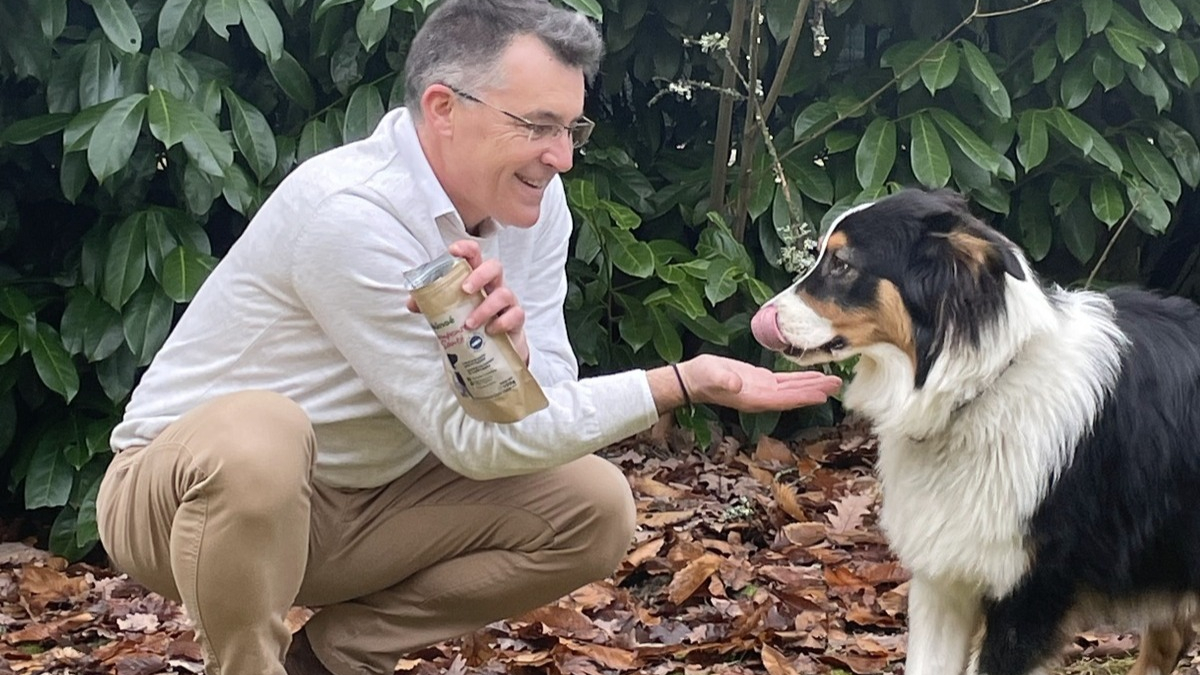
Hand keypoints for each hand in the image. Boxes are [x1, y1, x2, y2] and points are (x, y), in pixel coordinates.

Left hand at [407, 241, 529, 362]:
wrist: (492, 348)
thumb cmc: (470, 322)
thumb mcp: (449, 312)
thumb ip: (431, 305)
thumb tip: (411, 302)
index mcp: (476, 279)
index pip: (474, 256)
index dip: (466, 249)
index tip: (453, 250)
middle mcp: (493, 286)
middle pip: (494, 267)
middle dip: (480, 275)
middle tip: (464, 289)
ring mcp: (507, 302)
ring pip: (504, 294)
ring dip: (485, 308)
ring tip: (469, 324)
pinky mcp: (515, 319)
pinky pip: (515, 315)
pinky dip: (502, 322)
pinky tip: (489, 331)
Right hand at [660, 354, 841, 412]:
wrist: (693, 379)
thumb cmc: (701, 377)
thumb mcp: (711, 375)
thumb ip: (724, 380)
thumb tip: (737, 383)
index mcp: (754, 398)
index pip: (784, 399)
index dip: (803, 397)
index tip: (822, 394)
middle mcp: (763, 397)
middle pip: (795, 396)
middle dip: (816, 391)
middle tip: (838, 385)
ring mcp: (764, 390)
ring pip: (794, 389)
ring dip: (813, 385)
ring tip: (833, 381)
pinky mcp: (762, 381)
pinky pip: (786, 381)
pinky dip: (801, 379)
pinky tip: (814, 376)